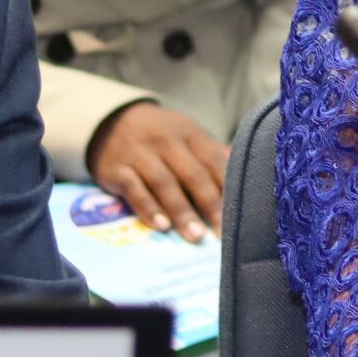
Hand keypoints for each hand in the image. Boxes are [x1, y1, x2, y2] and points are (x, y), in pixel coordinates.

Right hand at [90, 100, 226, 239]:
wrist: (109, 121)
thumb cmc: (160, 136)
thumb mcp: (187, 136)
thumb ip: (212, 155)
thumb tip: (248, 173)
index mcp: (190, 134)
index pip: (213, 161)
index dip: (228, 187)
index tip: (240, 215)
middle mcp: (166, 141)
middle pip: (192, 174)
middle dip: (209, 204)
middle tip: (221, 233)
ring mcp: (140, 153)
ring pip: (164, 183)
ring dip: (181, 211)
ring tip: (196, 235)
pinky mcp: (116, 168)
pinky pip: (133, 189)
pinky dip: (148, 208)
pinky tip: (161, 226)